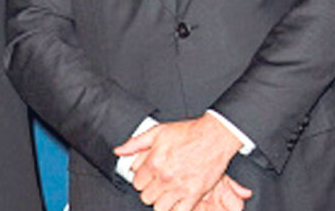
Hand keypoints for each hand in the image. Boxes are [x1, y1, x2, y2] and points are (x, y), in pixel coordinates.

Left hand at [114, 113, 242, 209]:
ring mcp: (180, 188)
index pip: (136, 182)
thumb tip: (119, 151)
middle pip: (146, 197)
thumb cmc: (188, 133)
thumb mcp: (158, 131)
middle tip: (157, 184)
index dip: (141, 179)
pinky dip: (176, 209)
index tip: (147, 176)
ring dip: (161, 202)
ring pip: (159, 208)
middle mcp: (165, 177)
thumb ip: (136, 143)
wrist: (214, 137)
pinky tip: (177, 201)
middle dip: (150, 190)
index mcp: (154, 162)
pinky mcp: (194, 195)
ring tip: (166, 193)